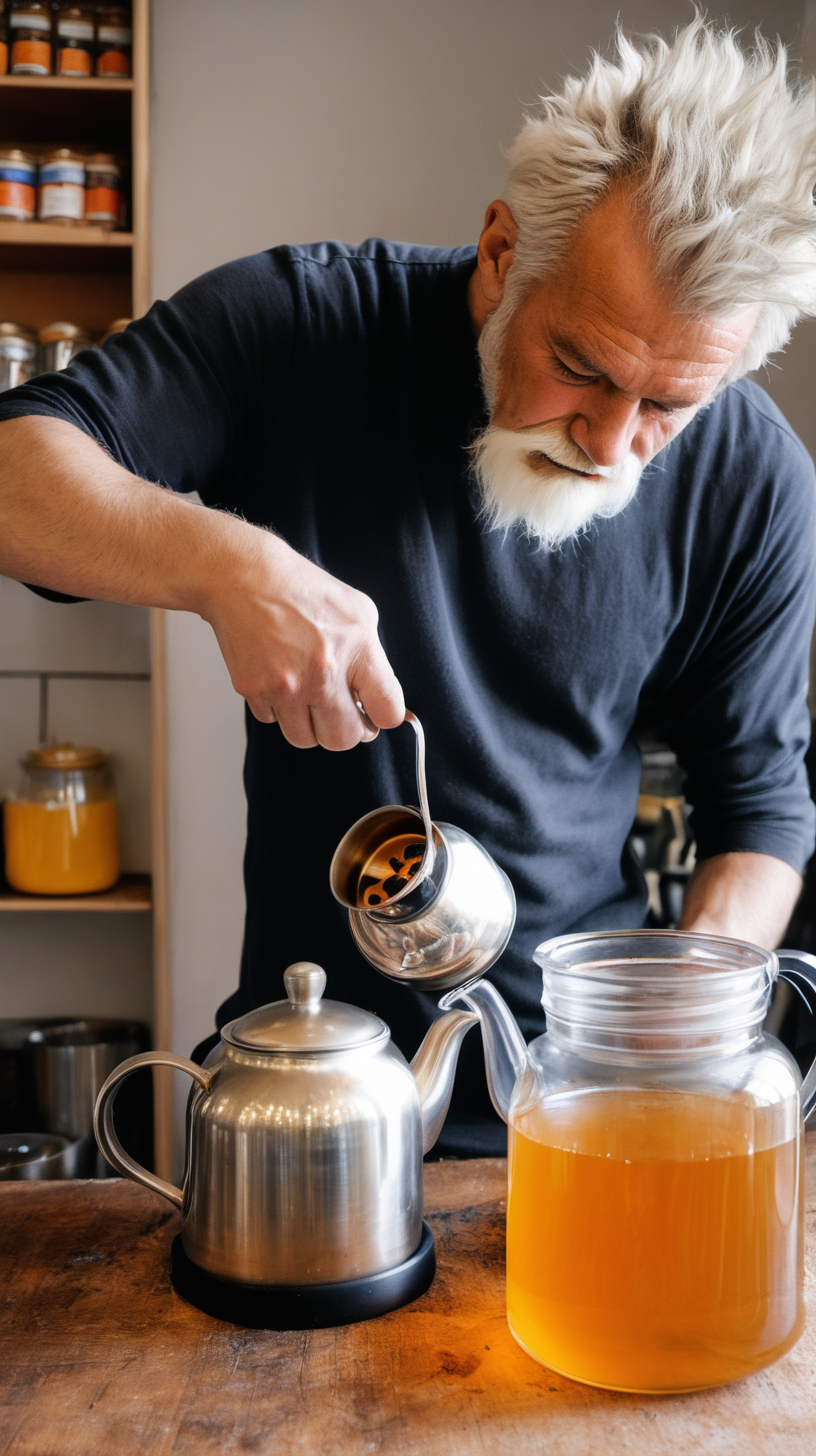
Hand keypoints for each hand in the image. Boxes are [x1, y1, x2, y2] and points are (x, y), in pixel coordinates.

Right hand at [203, 527, 404, 748]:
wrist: (244, 578)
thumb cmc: (301, 590)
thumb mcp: (359, 611)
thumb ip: (374, 659)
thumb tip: (381, 697)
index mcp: (357, 651)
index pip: (389, 713)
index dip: (383, 717)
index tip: (374, 713)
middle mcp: (323, 673)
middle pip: (345, 740)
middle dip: (345, 729)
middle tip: (340, 712)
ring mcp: (287, 686)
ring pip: (306, 739)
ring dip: (309, 723)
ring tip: (306, 694)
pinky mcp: (255, 691)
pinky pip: (274, 721)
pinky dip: (278, 707)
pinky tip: (279, 678)